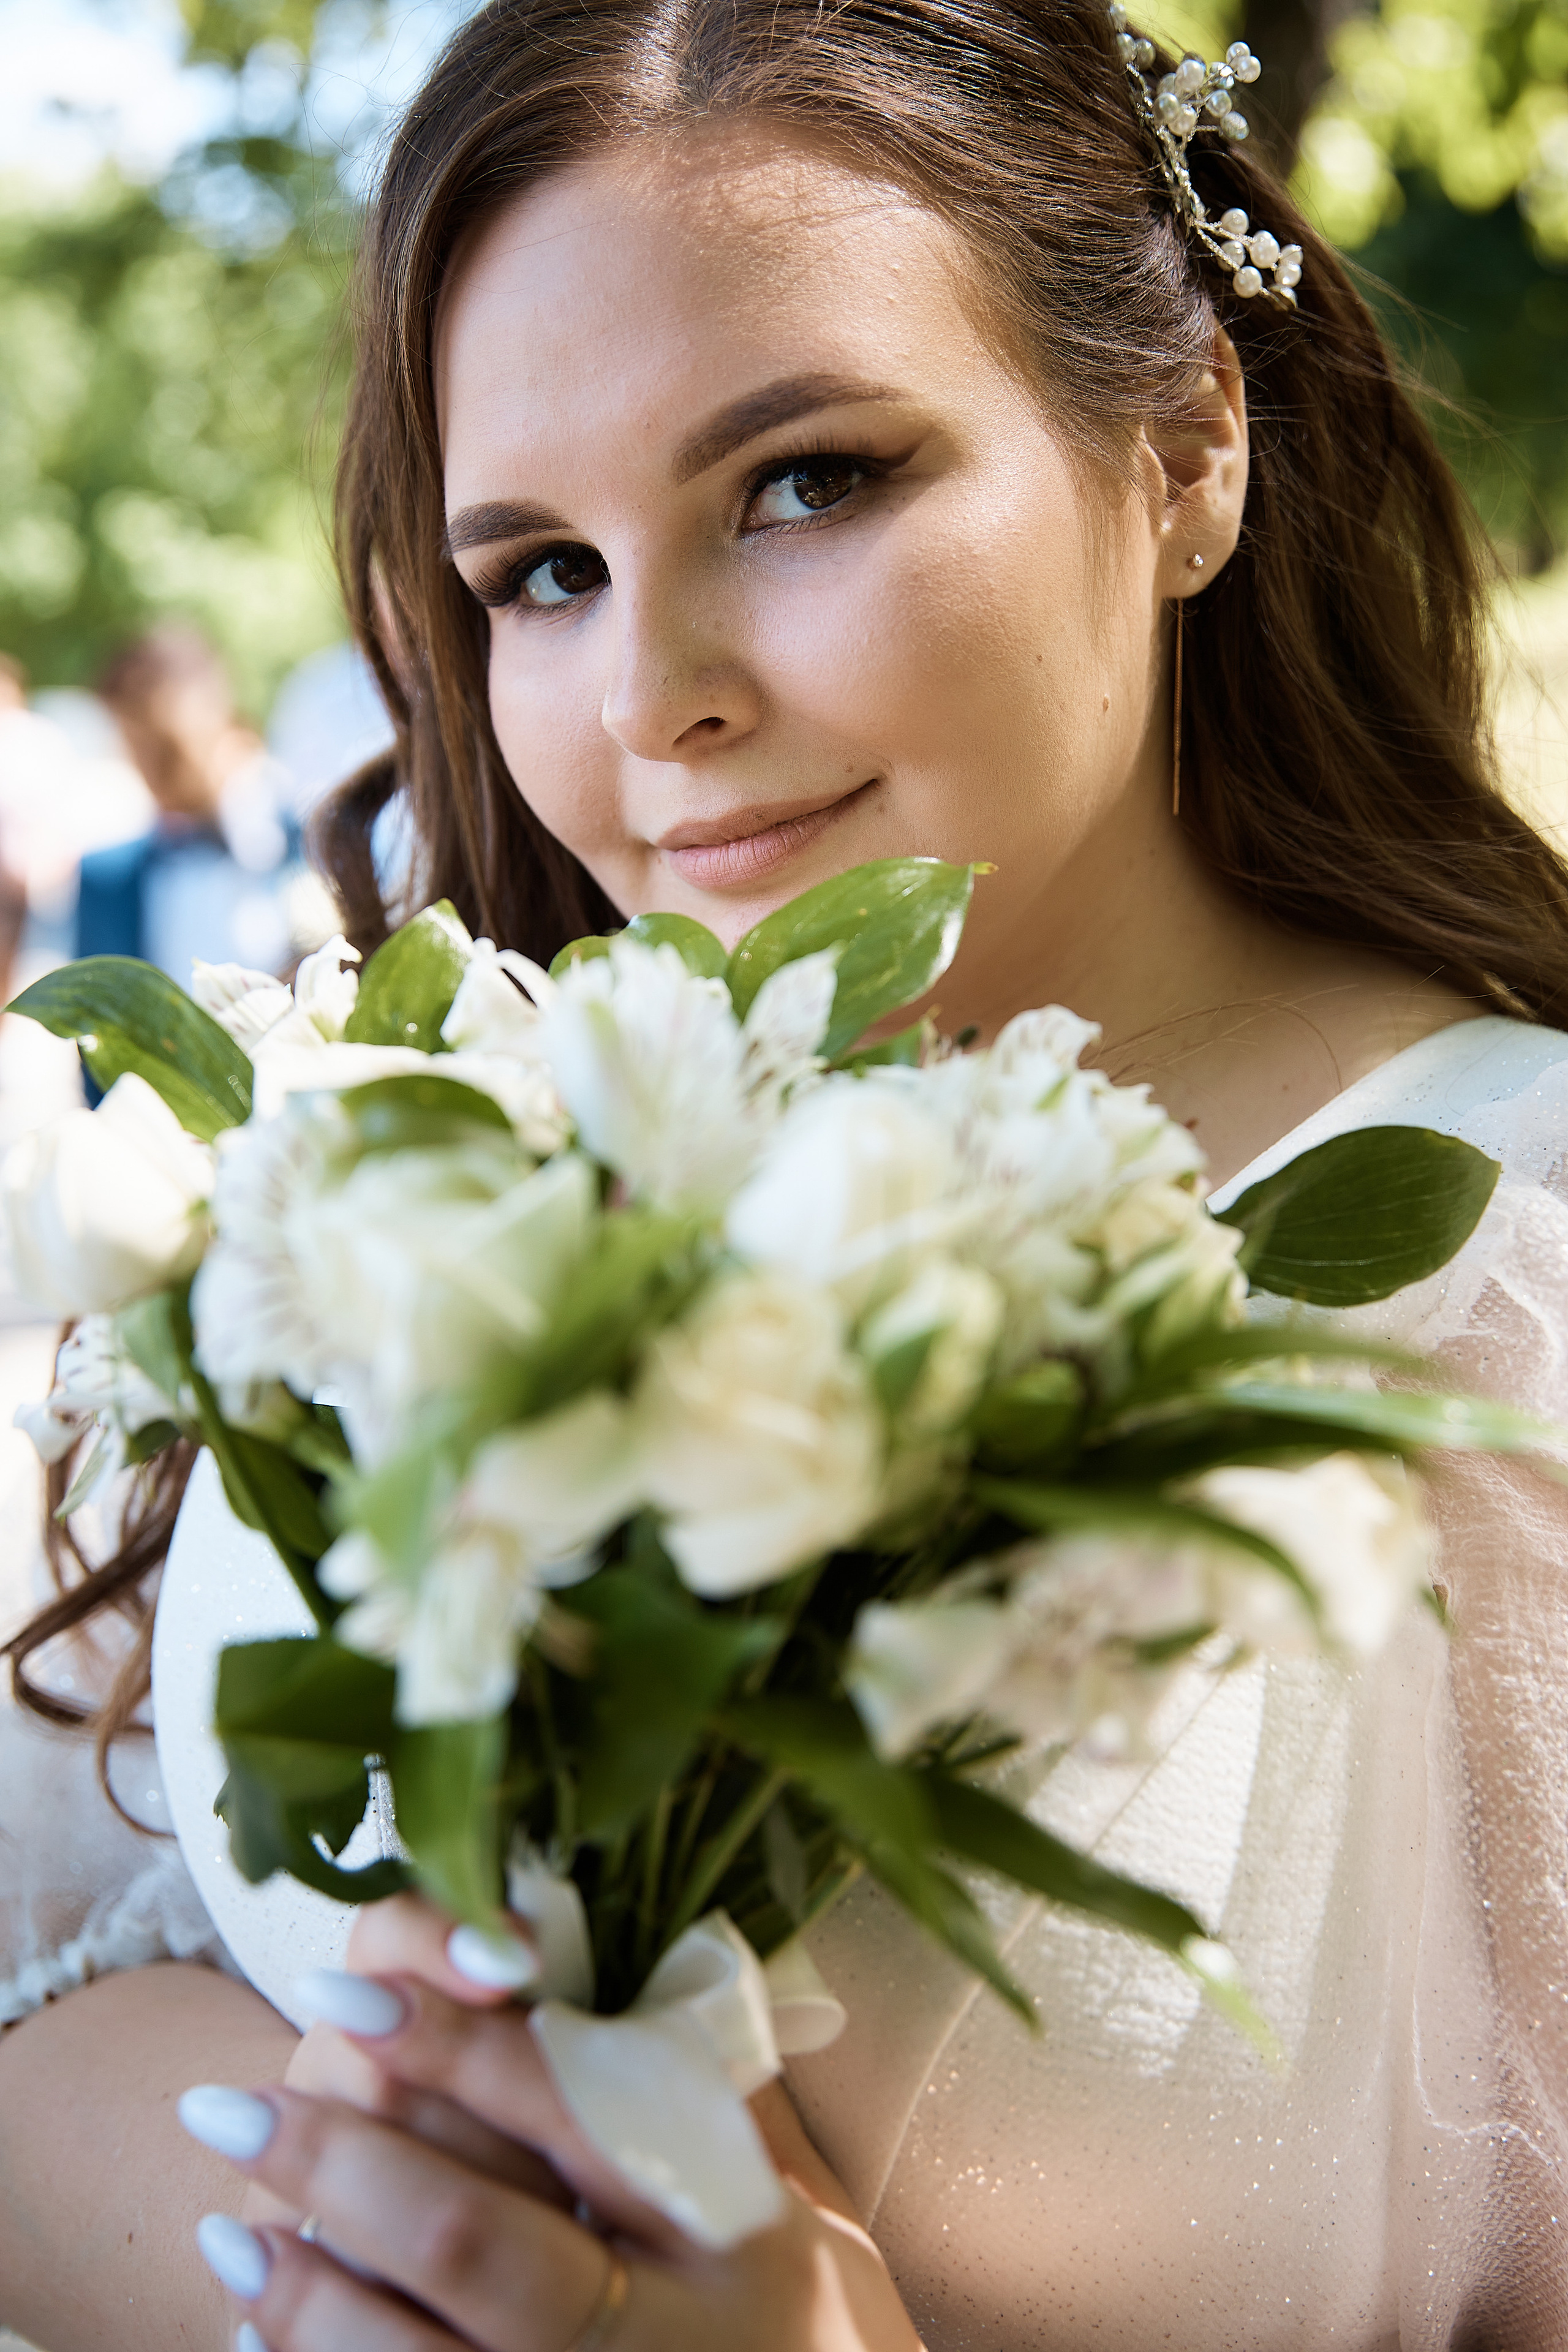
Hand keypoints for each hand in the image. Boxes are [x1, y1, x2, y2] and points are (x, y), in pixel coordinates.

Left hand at [182, 1895, 920, 2350]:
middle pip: (476, 2242)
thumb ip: (659, 2076)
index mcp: (729, 2224)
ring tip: (232, 2224)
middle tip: (234, 2107)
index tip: (346, 1990)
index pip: (570, 2108)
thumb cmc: (742, 2270)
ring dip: (306, 2291)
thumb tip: (508, 1939)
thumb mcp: (753, 2173)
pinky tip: (259, 2319)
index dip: (456, 2043)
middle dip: (345, 2165)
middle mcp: (664, 2333)